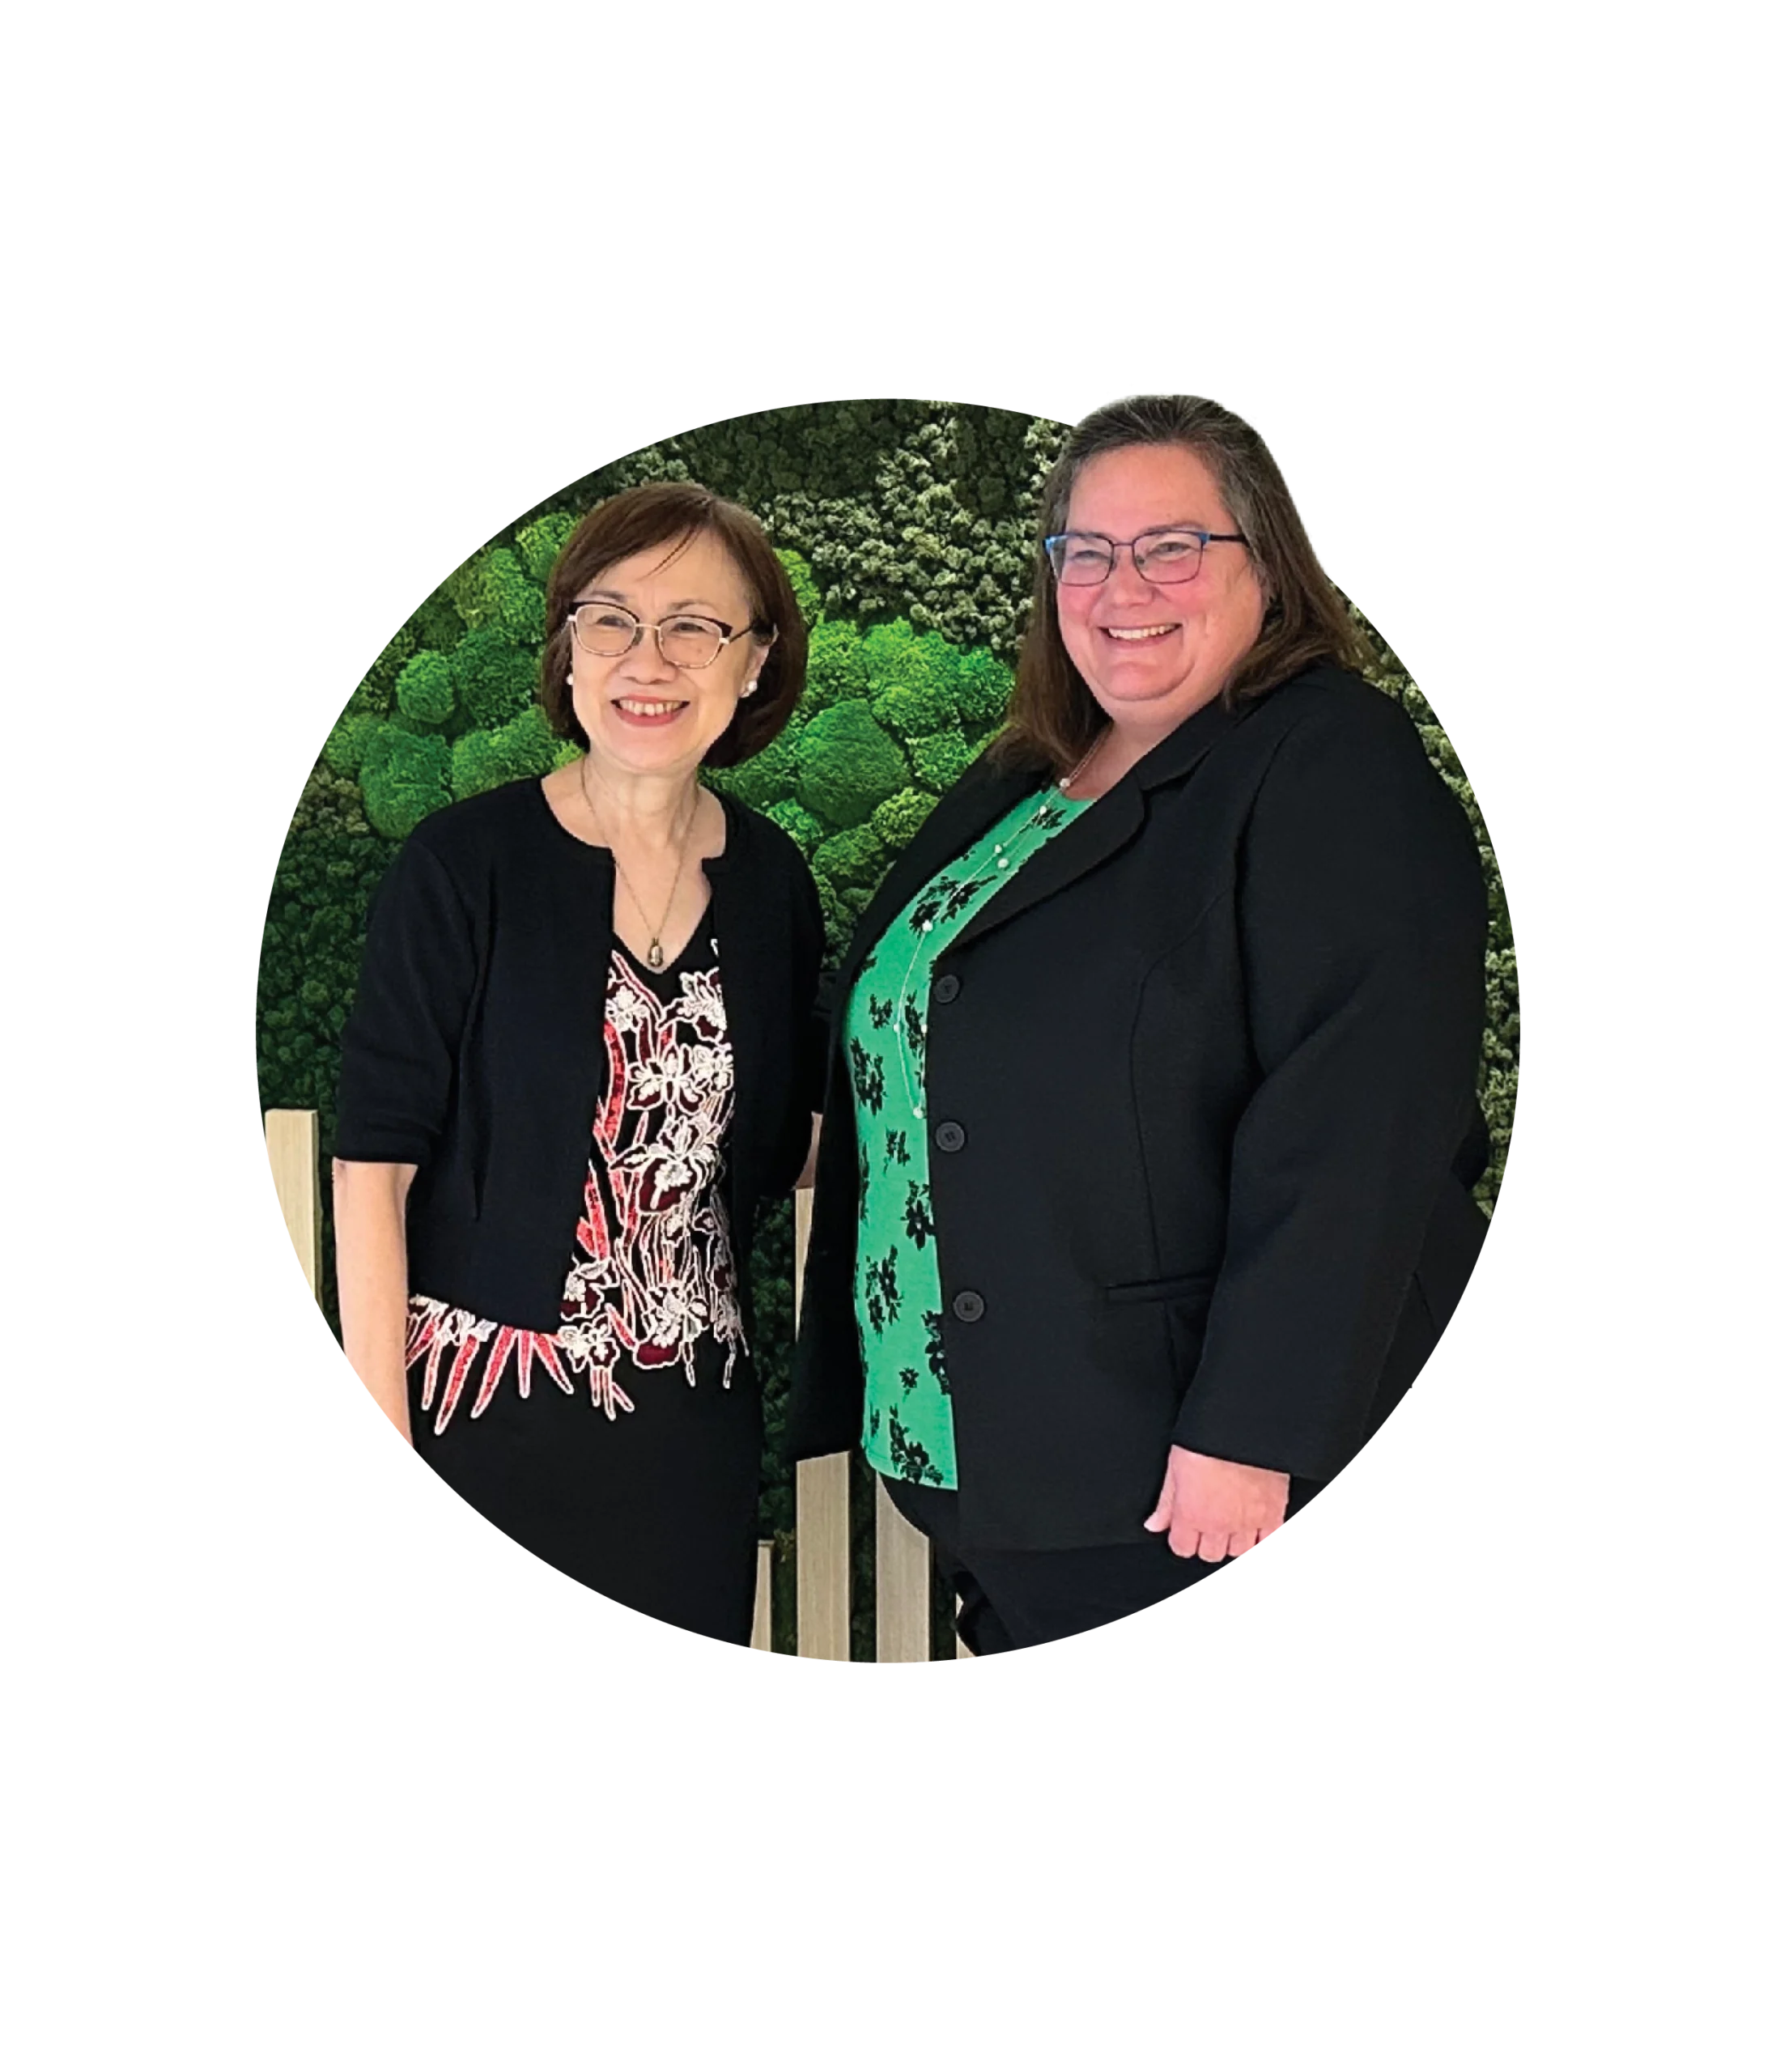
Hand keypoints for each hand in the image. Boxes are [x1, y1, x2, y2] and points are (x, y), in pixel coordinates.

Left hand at [1143, 1446, 1289, 1562]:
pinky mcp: (1273, 1512)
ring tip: (1232, 1520)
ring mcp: (1248, 1521)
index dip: (1183, 1537)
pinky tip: (1256, 1525)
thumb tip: (1154, 1524)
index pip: (1183, 1548)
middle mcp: (1220, 1523)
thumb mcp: (1175, 1467)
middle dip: (1207, 1540)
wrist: (1242, 1426)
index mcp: (1192, 1514)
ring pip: (1240, 1551)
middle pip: (1211, 1554)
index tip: (1186, 1527)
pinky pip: (1269, 1540)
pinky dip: (1262, 1537)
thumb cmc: (1206, 1440)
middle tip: (1209, 1521)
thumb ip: (1166, 1502)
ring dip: (1234, 1540)